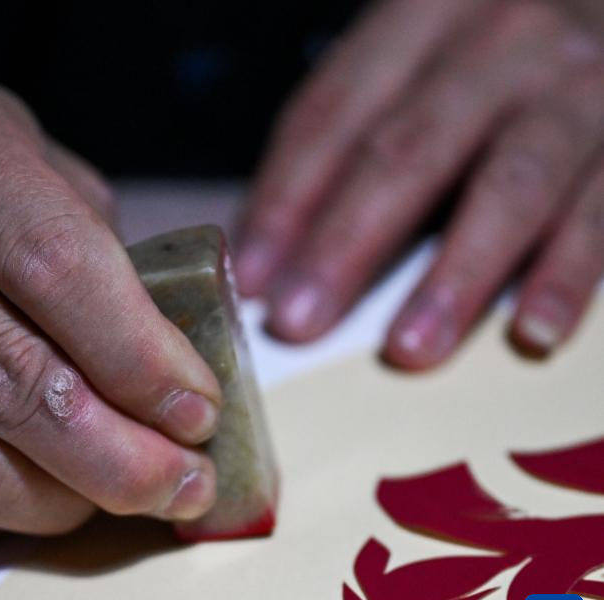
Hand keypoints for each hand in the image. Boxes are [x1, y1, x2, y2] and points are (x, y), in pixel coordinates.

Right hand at [0, 75, 220, 557]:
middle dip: (119, 457)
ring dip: (62, 503)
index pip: (54, 265)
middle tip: (183, 482)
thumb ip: (96, 252)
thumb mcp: (18, 157)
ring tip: (121, 492)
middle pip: (5, 381)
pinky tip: (36, 494)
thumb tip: (174, 382)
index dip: (142, 356)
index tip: (198, 410)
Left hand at [237, 0, 603, 367]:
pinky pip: (603, 212)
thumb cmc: (492, 57)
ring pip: (509, 183)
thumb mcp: (415, 62)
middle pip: (408, 150)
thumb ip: (348, 136)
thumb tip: (268, 251)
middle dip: (346, 245)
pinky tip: (532, 332)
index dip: (286, 198)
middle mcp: (502, 40)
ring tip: (406, 348)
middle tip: (299, 321)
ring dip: (454, 275)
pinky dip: (568, 274)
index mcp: (422, 15)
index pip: (334, 111)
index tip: (250, 276)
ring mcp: (577, 88)